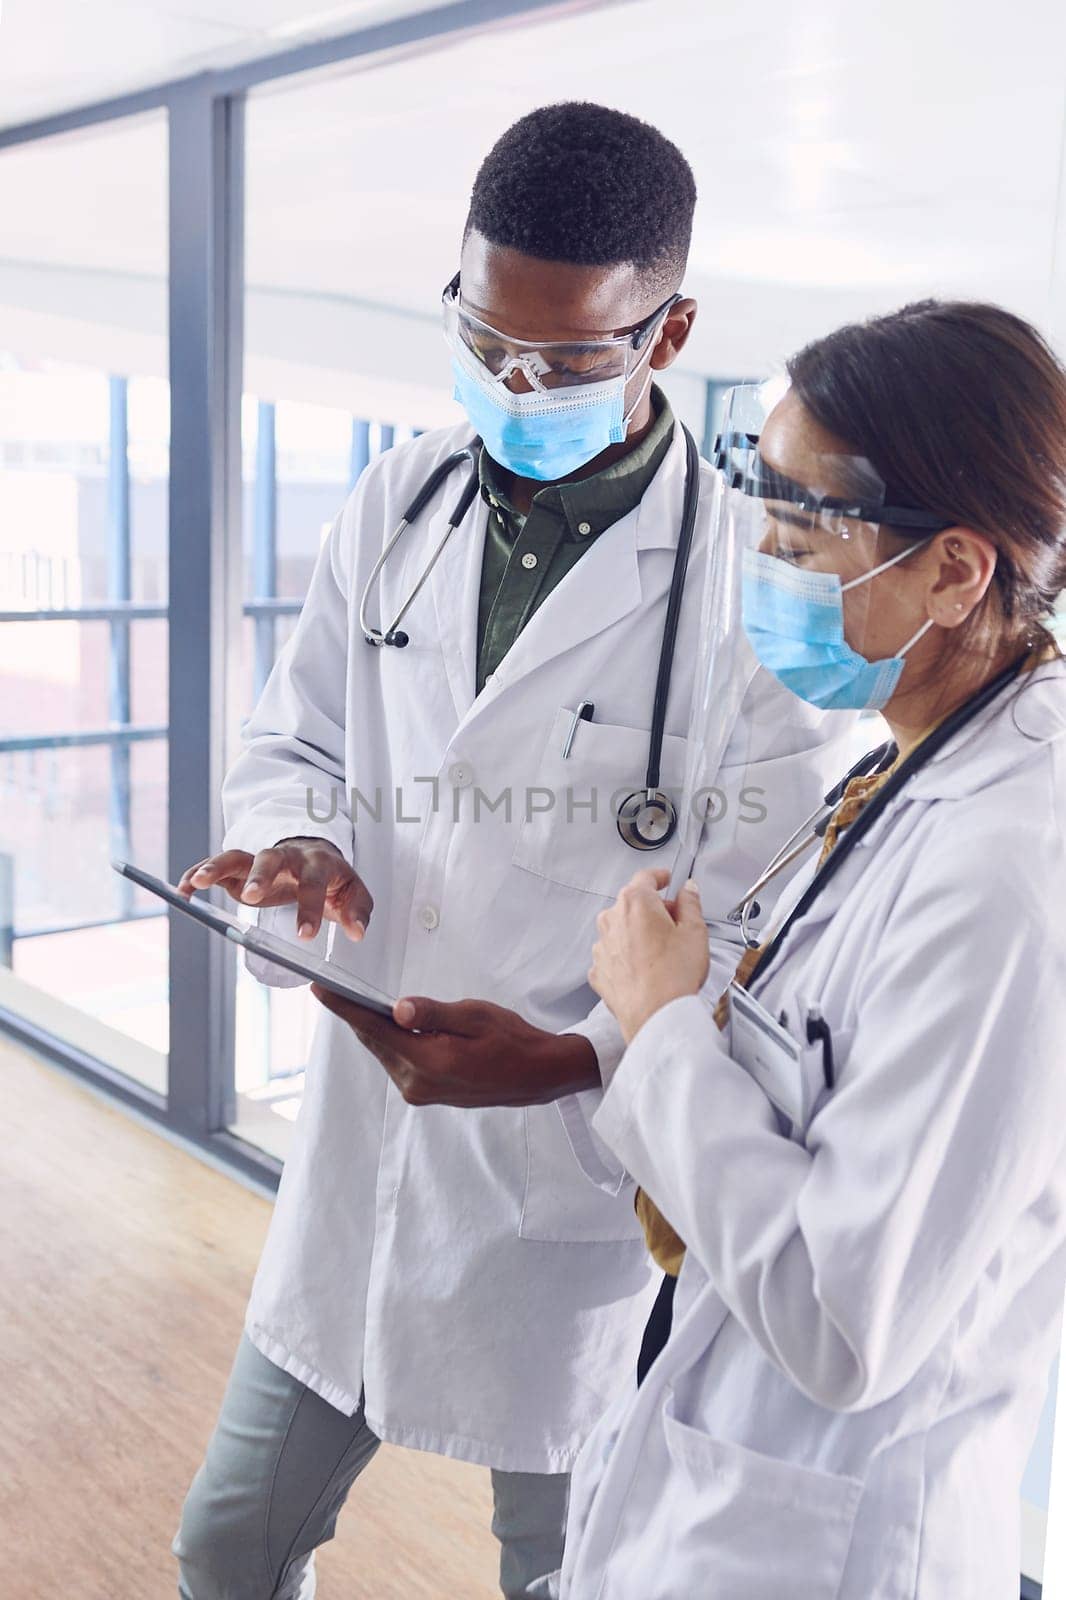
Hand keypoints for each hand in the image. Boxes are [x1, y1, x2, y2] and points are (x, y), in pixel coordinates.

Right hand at [177, 838, 372, 941]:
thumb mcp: (352, 892)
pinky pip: (216, 867)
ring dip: (217, 866)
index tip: (305, 934)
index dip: (310, 906)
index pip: (314, 881)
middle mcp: (286, 856)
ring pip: (237, 856)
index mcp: (317, 862)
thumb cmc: (333, 878)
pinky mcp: (240, 868)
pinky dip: (196, 874)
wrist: (315, 855)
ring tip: (198, 882)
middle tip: (252, 898)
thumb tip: (357, 932)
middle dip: (261, 876)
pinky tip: (182, 892)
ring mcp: (260, 860)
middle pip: (272, 858)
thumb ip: (357, 911)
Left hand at [308, 989, 600, 1106]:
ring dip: (375, 1028)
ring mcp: (419, 1092)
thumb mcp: (476, 1016)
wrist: (537, 1076)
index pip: (374, 1029)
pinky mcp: (424, 1092)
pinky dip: (390, 1040)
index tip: (319, 989)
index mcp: (428, 1063)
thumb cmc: (512, 1040)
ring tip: (361, 1001)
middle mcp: (416, 1083)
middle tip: (335, 987)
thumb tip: (397, 1007)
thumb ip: (434, 1013)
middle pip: (374, 1041)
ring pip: (384, 1051)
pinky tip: (392, 1023)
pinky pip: (396, 1060)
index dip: (344, 1007)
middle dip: (355, 1014)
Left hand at [589, 867, 709, 1042]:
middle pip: (633, 904)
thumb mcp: (695, 931)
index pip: (645, 877)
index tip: (666, 880)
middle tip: (675, 926)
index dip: (659, 877)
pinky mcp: (598, 970)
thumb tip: (688, 890)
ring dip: (638, 934)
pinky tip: (646, 970)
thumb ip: (690, 903)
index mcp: (635, 903)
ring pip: (622, 930)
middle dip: (653, 910)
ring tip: (662, 954)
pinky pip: (614, 955)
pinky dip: (627, 957)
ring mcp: (602, 946)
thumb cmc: (674, 975)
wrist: (656, 1015)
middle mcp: (612, 919)